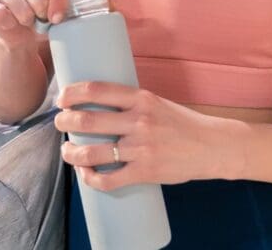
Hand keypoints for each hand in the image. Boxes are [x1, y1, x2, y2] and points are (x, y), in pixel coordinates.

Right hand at [0, 0, 70, 49]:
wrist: (22, 36)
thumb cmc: (44, 18)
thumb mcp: (60, 10)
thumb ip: (63, 5)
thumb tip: (59, 14)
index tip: (58, 17)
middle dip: (43, 13)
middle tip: (42, 19)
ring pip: (19, 5)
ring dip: (26, 20)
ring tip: (27, 21)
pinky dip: (9, 24)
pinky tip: (11, 23)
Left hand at [55, 81, 231, 191]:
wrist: (212, 146)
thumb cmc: (183, 124)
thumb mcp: (158, 103)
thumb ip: (131, 104)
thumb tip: (98, 104)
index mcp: (142, 99)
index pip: (98, 90)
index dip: (73, 93)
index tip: (61, 98)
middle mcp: (139, 121)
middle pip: (87, 121)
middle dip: (64, 123)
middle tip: (59, 124)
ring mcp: (141, 148)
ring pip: (92, 153)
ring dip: (71, 154)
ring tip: (68, 152)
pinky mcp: (145, 171)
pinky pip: (108, 180)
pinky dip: (90, 179)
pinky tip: (86, 175)